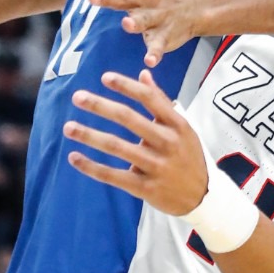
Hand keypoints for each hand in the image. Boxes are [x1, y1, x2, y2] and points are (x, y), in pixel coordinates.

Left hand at [65, 69, 207, 215]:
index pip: (150, 99)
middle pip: (128, 119)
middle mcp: (167, 143)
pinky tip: (74, 157)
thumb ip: (161, 101)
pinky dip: (92, 167)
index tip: (104, 77)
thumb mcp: (182, 127)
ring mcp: (156, 166)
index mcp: (176, 125)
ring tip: (68, 127)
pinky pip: (114, 175)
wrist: (206, 198)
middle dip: (100, 106)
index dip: (127, 86)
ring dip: (89, 135)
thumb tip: (143, 74)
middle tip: (76, 97)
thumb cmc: (188, 155)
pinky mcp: (146, 188)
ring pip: (117, 147)